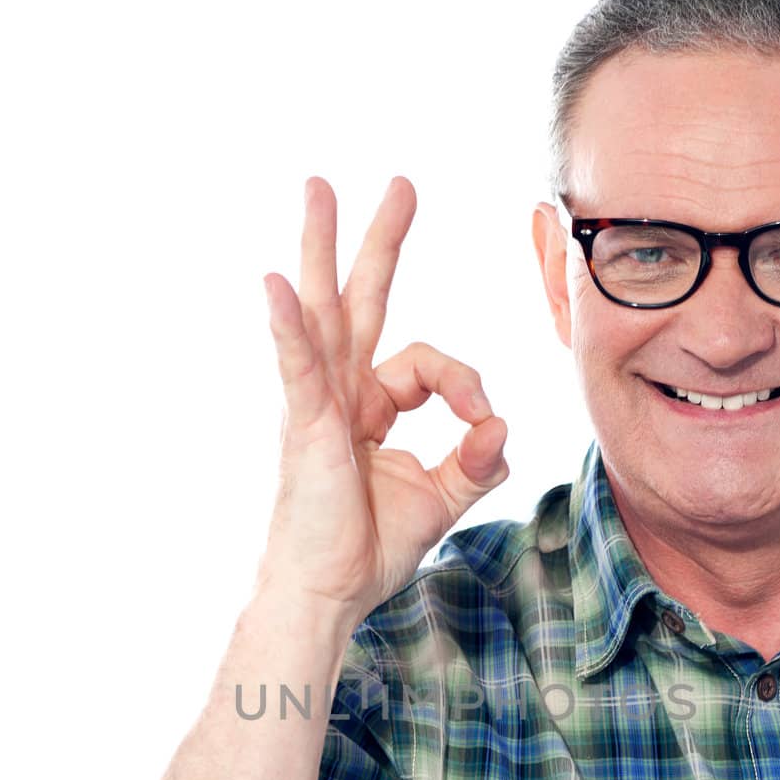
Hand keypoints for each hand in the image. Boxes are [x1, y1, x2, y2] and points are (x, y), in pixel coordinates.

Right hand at [257, 175, 507, 627]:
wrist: (326, 595)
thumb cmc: (368, 549)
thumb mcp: (442, 500)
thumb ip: (477, 461)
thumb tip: (504, 425)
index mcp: (370, 406)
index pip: (426, 362)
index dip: (466, 386)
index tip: (485, 426)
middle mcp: (340, 394)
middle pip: (359, 302)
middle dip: (380, 242)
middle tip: (403, 185)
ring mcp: (317, 406)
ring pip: (323, 312)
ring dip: (322, 248)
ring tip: (319, 187)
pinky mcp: (305, 428)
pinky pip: (298, 367)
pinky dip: (288, 326)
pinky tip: (276, 285)